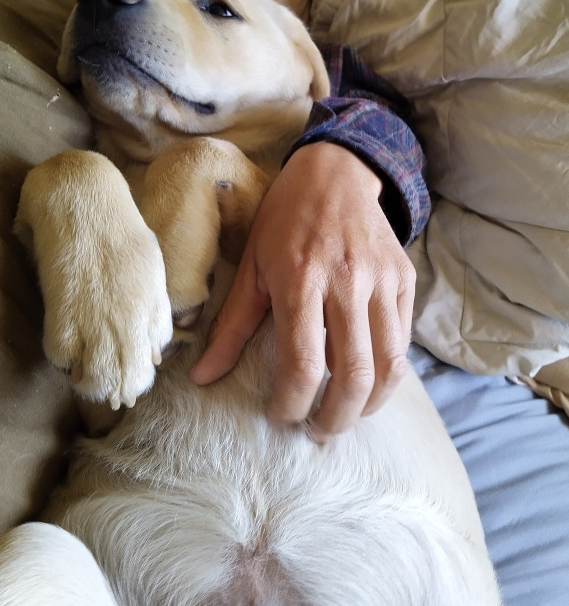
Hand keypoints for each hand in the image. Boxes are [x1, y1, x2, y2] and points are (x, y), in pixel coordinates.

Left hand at [188, 142, 414, 437]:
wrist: (335, 174)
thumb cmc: (284, 219)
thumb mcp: (251, 266)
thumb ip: (231, 326)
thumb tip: (201, 377)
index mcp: (299, 278)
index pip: (302, 362)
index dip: (291, 402)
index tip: (279, 415)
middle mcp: (346, 282)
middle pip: (354, 374)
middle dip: (335, 418)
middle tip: (317, 431)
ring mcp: (382, 281)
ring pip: (389, 365)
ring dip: (368, 405)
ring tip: (344, 416)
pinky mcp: (404, 280)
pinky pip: (403, 341)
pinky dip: (387, 373)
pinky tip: (366, 382)